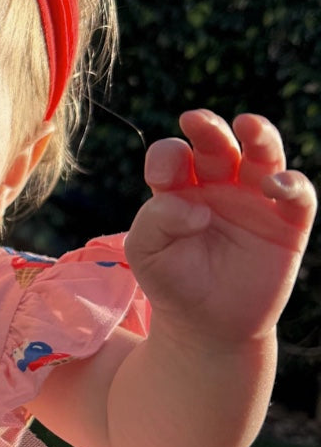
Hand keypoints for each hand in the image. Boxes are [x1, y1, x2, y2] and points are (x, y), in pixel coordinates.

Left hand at [125, 111, 316, 345]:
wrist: (208, 326)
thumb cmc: (173, 284)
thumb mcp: (147, 253)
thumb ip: (156, 220)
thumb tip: (196, 206)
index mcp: (180, 189)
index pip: (174, 156)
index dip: (168, 156)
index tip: (163, 174)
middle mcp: (218, 187)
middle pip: (218, 144)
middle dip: (208, 129)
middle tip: (195, 120)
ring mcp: (255, 201)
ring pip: (264, 154)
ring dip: (260, 135)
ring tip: (248, 124)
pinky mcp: (287, 223)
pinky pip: (298, 194)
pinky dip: (292, 184)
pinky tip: (276, 186)